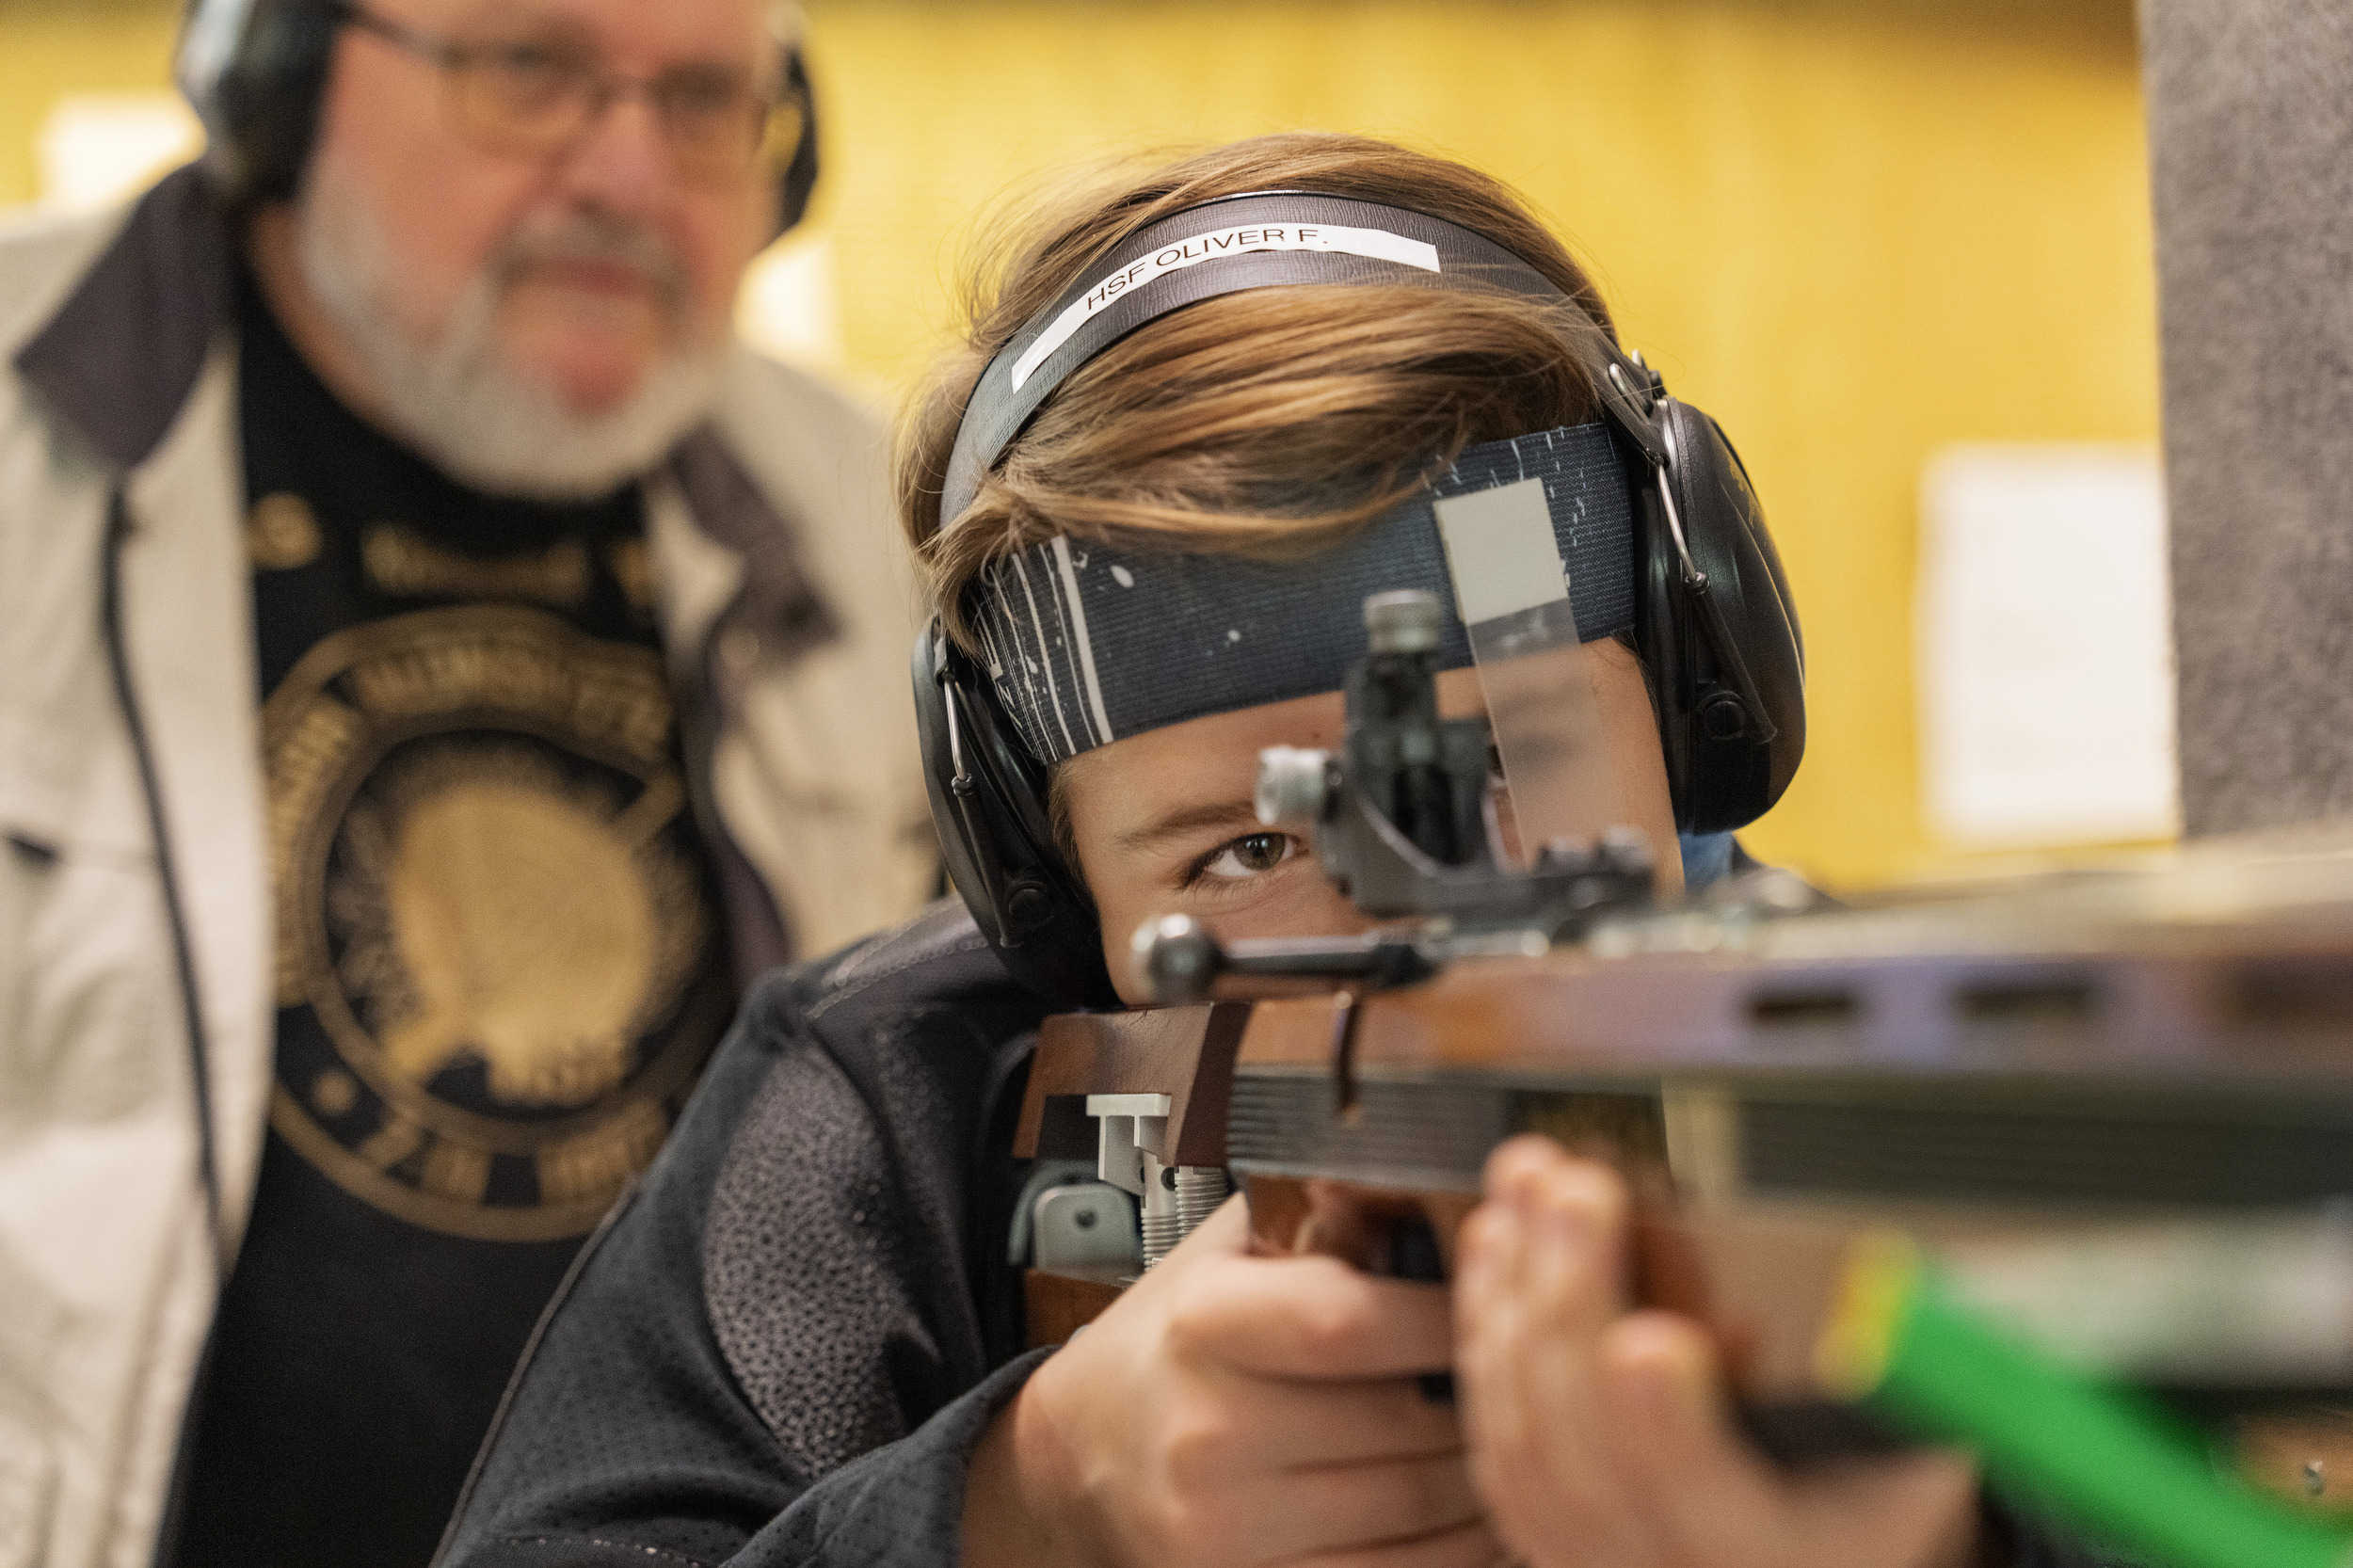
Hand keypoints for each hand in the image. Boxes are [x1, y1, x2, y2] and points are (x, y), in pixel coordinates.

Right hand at [964, 1192, 1504, 1567]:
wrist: (1082, 1455)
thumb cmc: (1175, 1343)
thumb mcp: (1224, 1258)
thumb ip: (1322, 1222)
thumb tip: (1446, 1189)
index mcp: (1204, 1322)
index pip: (1350, 1322)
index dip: (1446, 1319)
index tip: (1506, 1307)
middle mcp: (1207, 1429)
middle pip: (1402, 1426)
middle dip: (1487, 1406)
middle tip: (1542, 1384)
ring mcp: (1225, 1525)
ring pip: (1414, 1510)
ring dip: (1488, 1481)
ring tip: (1526, 1445)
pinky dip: (1456, 1552)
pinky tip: (1484, 1516)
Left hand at [1452, 1137, 1982, 1567]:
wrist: (1824, 1554)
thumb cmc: (1885, 1505)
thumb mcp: (1933, 1460)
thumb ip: (1916, 1391)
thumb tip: (1905, 1302)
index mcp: (1782, 1566)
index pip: (1714, 1521)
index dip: (1669, 1435)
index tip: (1651, 1344)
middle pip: (1586, 1460)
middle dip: (1570, 1305)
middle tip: (1573, 1189)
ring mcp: (1600, 1564)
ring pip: (1524, 1443)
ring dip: (1514, 1298)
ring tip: (1527, 1186)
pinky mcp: (1554, 1538)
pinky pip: (1498, 1444)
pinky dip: (1488, 1336)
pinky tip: (1494, 1248)